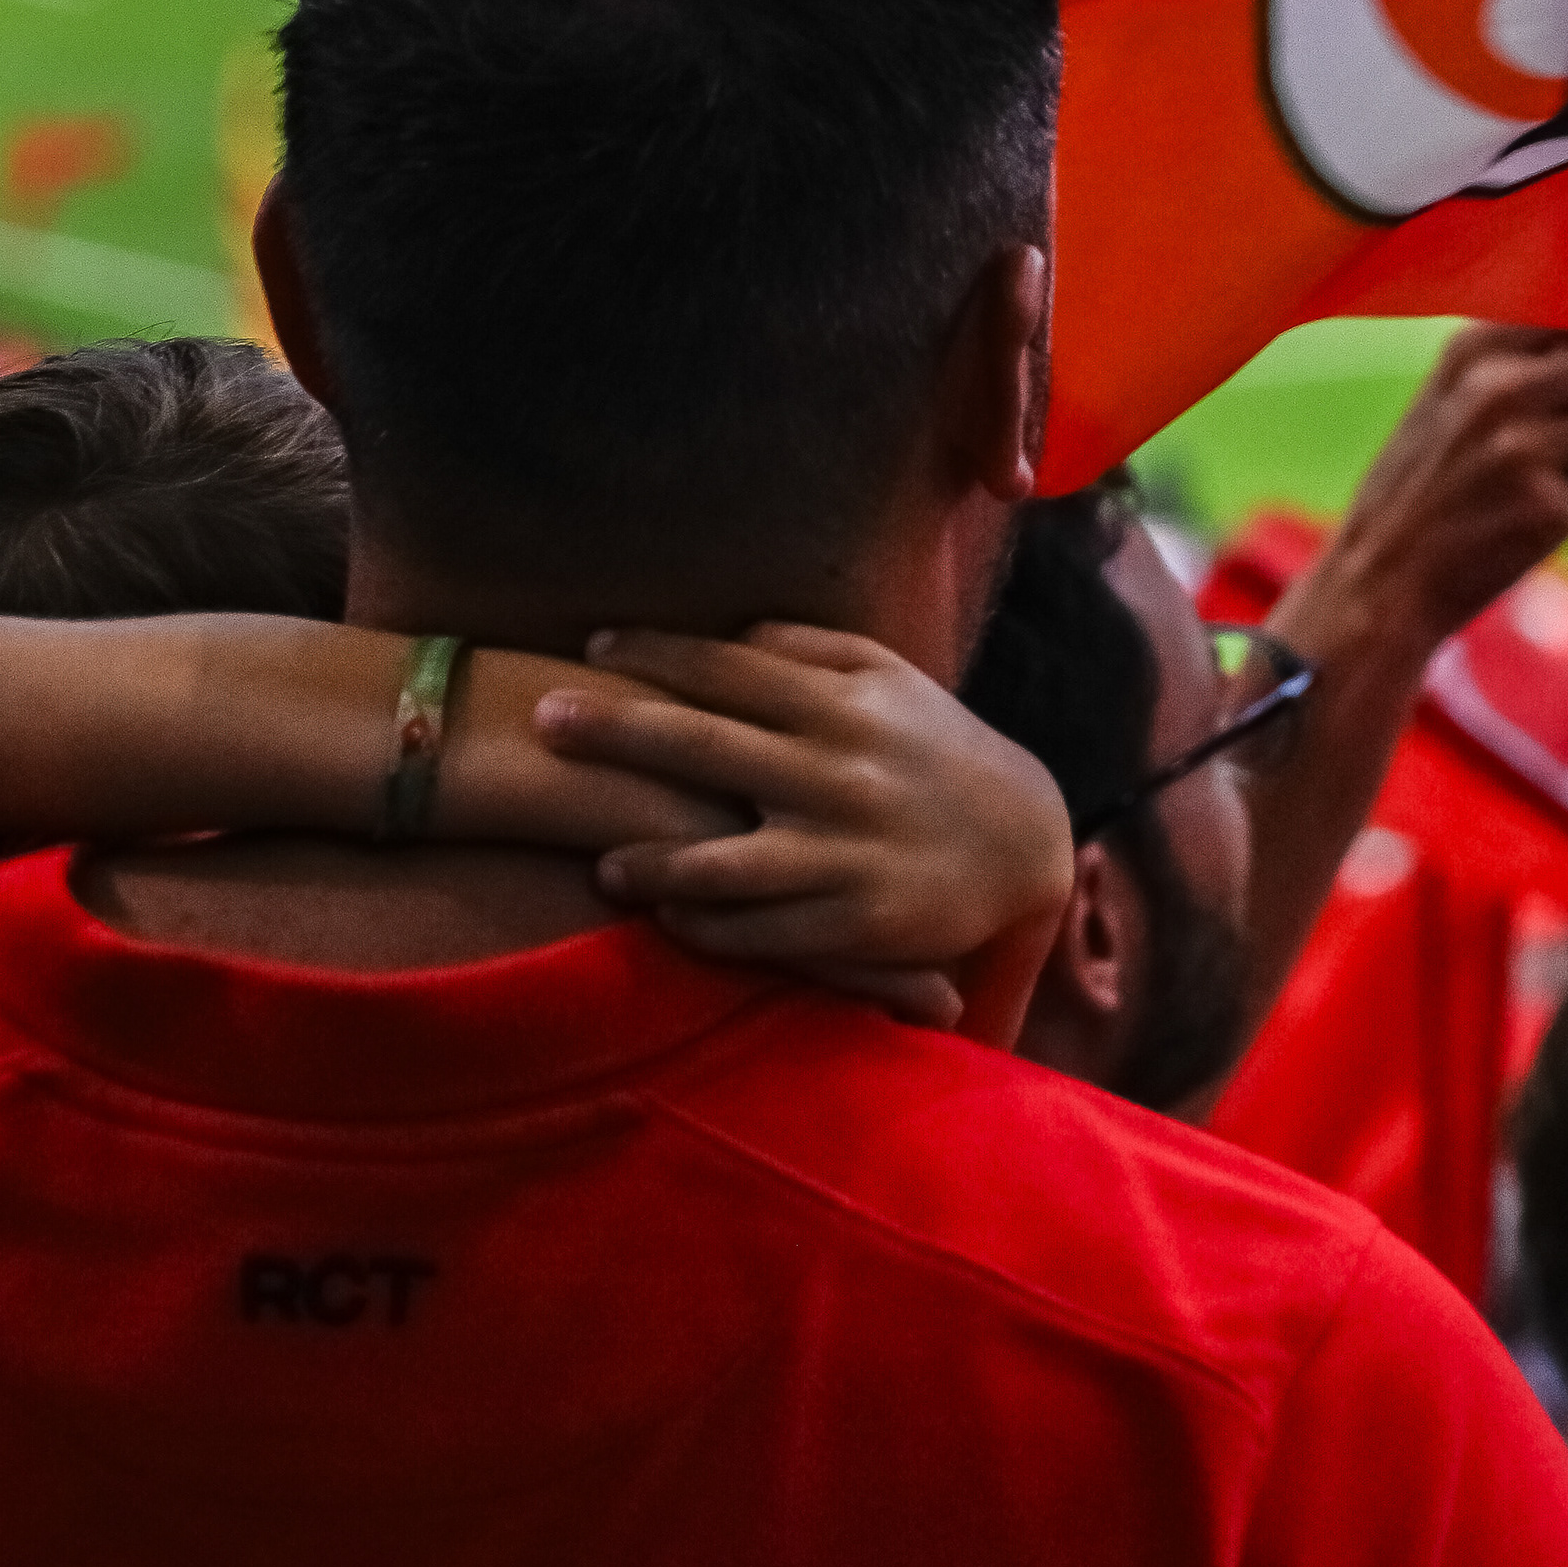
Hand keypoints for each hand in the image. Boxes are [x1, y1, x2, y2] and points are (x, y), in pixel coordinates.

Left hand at [532, 625, 1072, 1020]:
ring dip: (654, 863)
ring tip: (601, 866)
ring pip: (726, 862)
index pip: (731, 670)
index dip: (656, 655)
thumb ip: (809, 650)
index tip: (593, 649)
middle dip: (618, 731)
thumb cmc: (935, 750)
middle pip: (707, 747)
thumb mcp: (890, 681)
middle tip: (542, 719)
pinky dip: (709, 926)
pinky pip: (764, 932)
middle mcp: (838, 774)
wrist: (1025, 842)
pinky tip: (667, 918)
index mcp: (843, 706)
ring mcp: (845, 853)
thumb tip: (729, 634)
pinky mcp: (857, 925)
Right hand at [1286, 325, 1567, 660]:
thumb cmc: (1423, 491)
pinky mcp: (1545, 508)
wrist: (1376, 586)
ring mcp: (1522, 447)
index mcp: (1472, 349)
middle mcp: (1499, 388)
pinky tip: (1528, 527)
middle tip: (1564, 443)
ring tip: (1541, 484)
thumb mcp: (1447, 399)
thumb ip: (1517, 362)